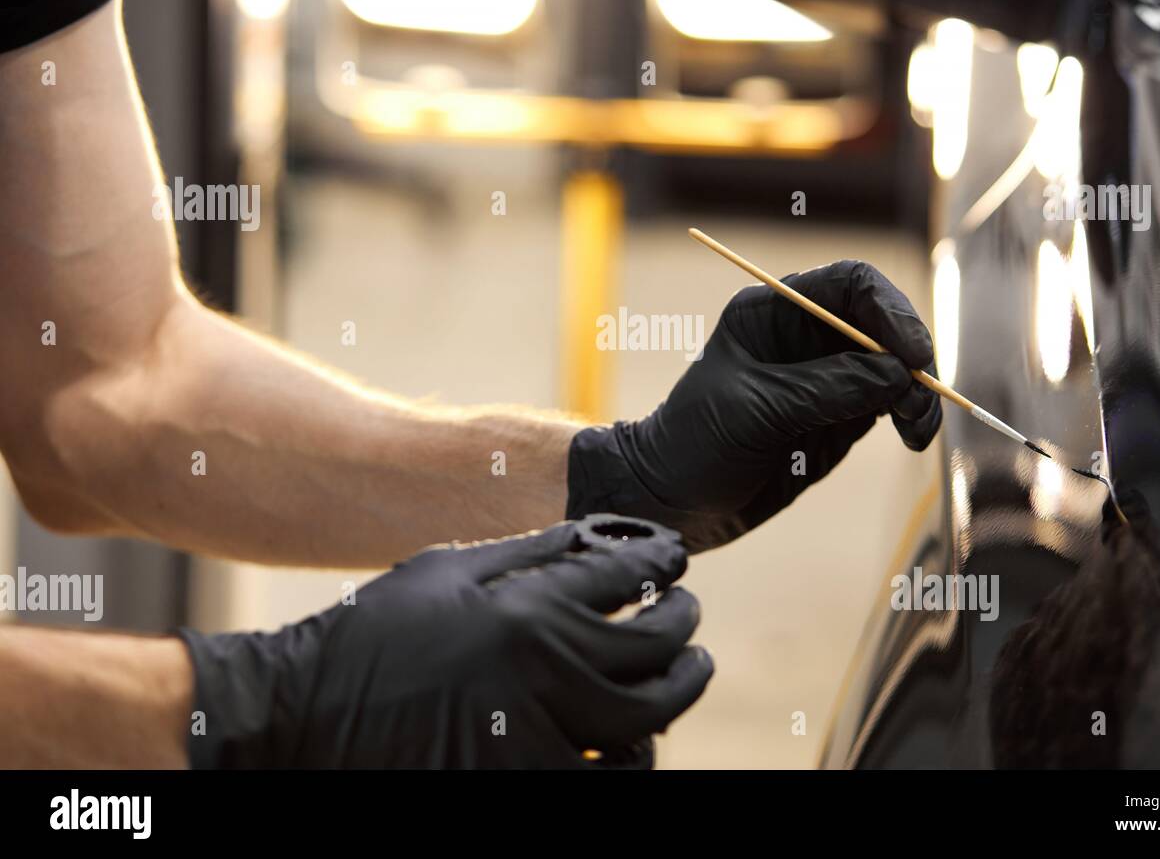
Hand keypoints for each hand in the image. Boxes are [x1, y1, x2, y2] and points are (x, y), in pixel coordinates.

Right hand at [178, 517, 711, 767]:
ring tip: (677, 676)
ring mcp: (535, 740)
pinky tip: (632, 739)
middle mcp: (543, 676)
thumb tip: (597, 538)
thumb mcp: (448, 569)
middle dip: (682, 631)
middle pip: (651, 656)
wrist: (308, 712)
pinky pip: (603, 779)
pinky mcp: (518, 783)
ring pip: (640, 727)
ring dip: (669, 697)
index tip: (675, 561)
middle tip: (689, 618)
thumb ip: (528, 553)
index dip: (661, 564)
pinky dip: (628, 759)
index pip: (627, 579)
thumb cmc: (376, 631)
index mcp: (526, 611)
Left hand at [567, 260, 941, 551]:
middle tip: (918, 398)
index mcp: (775, 311)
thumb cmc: (695, 441)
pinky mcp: (842, 415)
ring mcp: (829, 376)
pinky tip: (914, 436)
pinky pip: (891, 404)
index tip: (911, 353)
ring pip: (896, 367)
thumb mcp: (756, 411)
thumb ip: (825, 390)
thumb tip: (895, 375)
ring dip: (918, 392)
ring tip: (916, 428)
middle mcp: (808, 336)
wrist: (672, 500)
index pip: (851, 285)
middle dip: (910, 356)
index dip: (889, 309)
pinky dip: (912, 416)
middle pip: (884, 324)